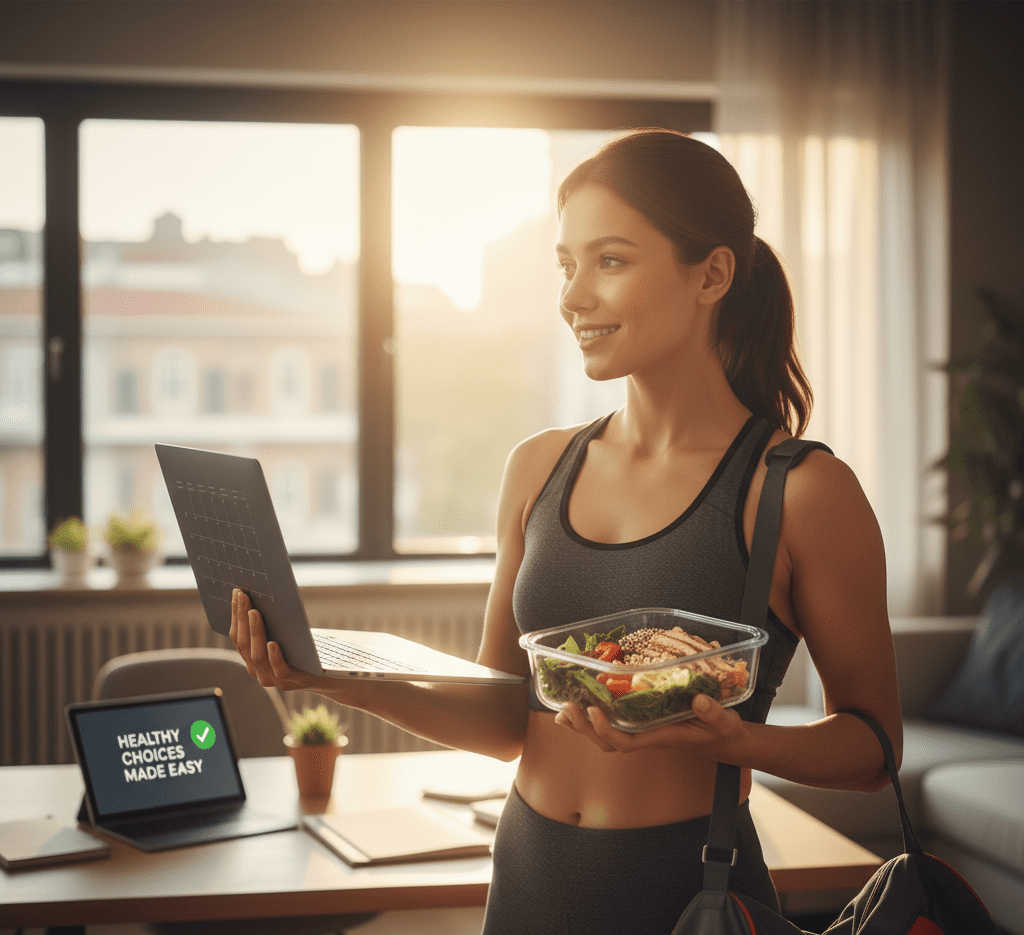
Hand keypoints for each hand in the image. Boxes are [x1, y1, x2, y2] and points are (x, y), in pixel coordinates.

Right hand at [229, 588, 315, 692]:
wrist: (330, 672)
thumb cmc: (305, 648)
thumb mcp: (285, 633)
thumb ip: (272, 623)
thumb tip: (260, 595)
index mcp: (253, 660)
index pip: (239, 637)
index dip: (236, 615)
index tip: (236, 593)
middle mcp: (260, 671)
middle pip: (245, 645)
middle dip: (242, 618)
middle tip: (243, 596)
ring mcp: (275, 678)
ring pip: (258, 657)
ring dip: (255, 632)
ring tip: (254, 612)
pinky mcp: (295, 680)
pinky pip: (280, 670)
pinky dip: (274, 656)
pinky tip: (272, 643)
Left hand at [553, 694, 745, 754]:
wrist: (722, 740)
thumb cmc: (721, 731)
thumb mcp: (723, 722)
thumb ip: (713, 713)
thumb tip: (699, 699)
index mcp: (659, 737)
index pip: (626, 742)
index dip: (606, 730)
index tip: (594, 711)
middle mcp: (646, 736)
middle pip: (607, 742)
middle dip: (585, 728)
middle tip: (567, 707)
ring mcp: (642, 731)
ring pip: (605, 737)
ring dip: (583, 725)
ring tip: (563, 710)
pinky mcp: (642, 723)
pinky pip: (612, 725)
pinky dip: (591, 718)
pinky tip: (577, 708)